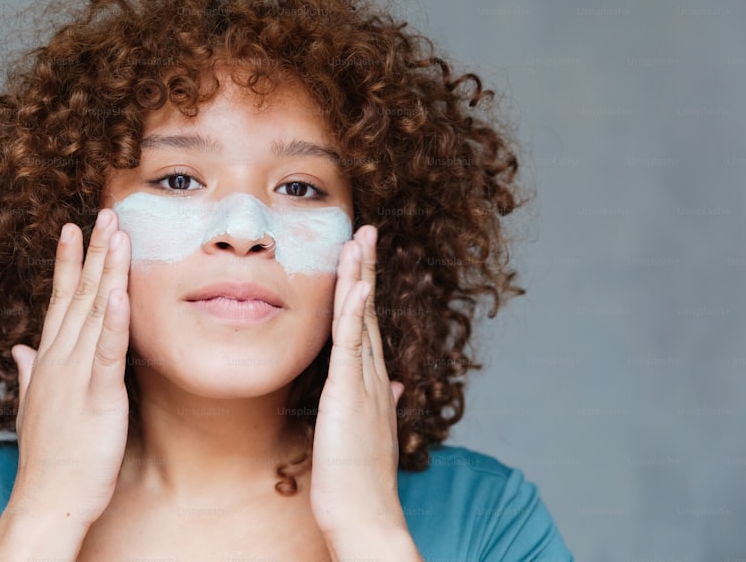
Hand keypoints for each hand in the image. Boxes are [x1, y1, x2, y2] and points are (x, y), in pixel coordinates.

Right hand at [8, 209, 130, 531]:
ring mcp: (76, 376)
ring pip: (93, 313)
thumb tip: (20, 348)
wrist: (47, 499)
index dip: (67, 263)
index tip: (73, 228)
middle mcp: (60, 359)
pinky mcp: (97, 397)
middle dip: (93, 252)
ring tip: (117, 235)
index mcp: (50, 360)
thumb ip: (29, 373)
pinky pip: (107, 354)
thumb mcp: (34, 407)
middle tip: (106, 213)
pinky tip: (118, 293)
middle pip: (78, 295)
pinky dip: (113, 322)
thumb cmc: (48, 458)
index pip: (59, 300)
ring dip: (106, 272)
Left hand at [310, 225, 411, 548]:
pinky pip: (351, 347)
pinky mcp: (349, 395)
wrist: (367, 515)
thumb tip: (397, 384)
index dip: (365, 289)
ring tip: (360, 239)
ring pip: (360, 320)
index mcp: (373, 383)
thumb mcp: (371, 433)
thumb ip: (383, 402)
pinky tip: (357, 286)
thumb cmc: (360, 480)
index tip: (362, 257)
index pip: (367, 325)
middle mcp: (373, 376)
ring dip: (360, 277)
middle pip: (368, 311)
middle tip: (366, 229)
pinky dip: (354, 314)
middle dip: (366, 268)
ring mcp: (364, 384)